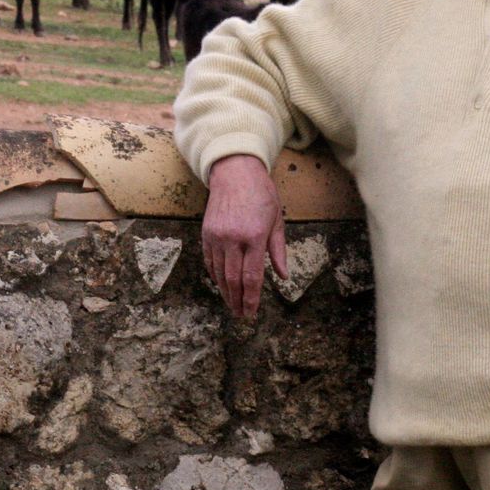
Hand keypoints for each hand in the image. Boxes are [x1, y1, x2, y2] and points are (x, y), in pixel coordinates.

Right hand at [201, 155, 288, 317]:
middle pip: (233, 280)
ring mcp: (217, 236)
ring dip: (225, 293)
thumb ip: (278, 250)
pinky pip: (209, 261)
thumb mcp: (276, 220)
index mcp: (254, 236)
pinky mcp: (206, 233)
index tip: (251, 313)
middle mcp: (233, 239)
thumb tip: (282, 276)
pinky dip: (215, 276)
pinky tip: (221, 286)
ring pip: (219, 273)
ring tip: (231, 305)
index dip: (251, 299)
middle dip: (237, 301)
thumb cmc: (261, 195)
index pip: (251, 277)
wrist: (235, 172)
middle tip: (240, 316)